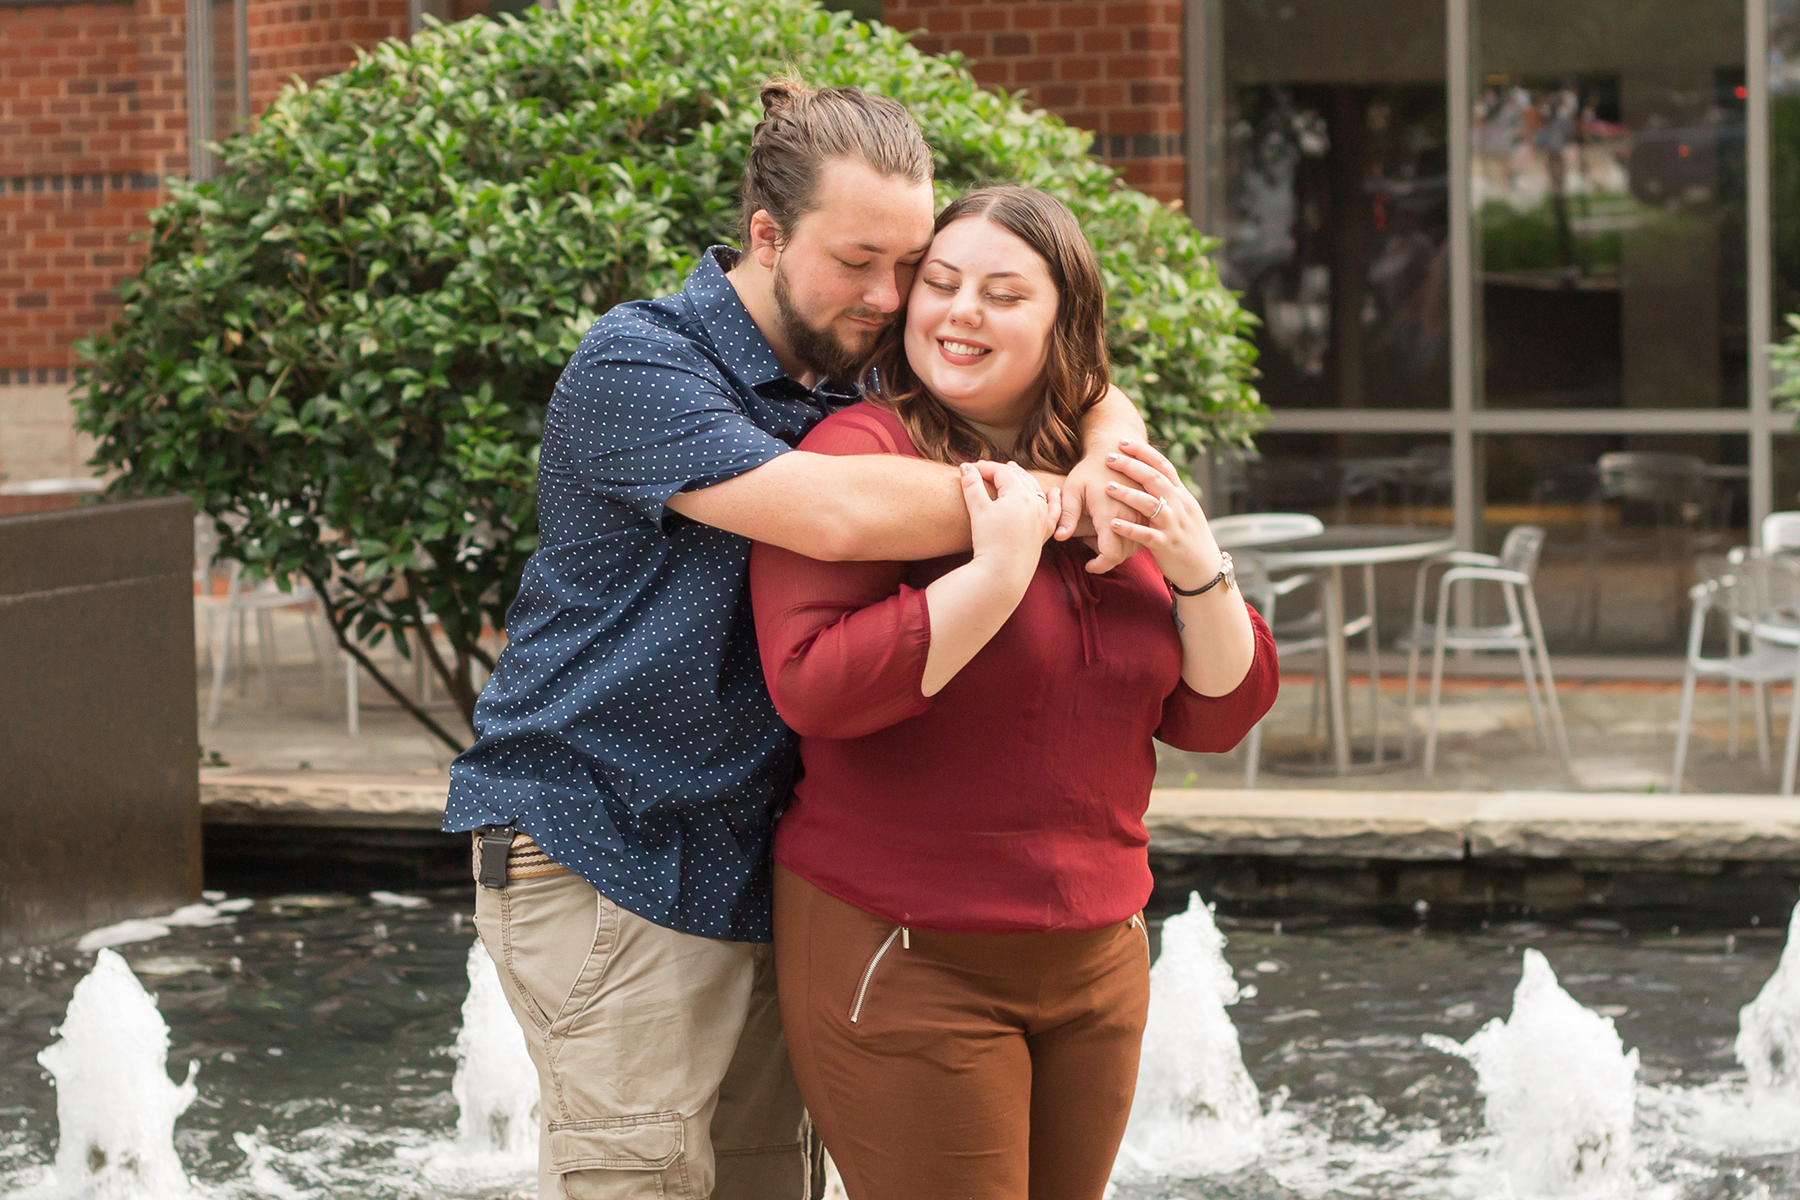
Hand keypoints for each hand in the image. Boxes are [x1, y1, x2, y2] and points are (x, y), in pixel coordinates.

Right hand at [963, 460, 1057, 582]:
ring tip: (1016, 472)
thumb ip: (972, 486)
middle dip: (1003, 471)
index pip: (1001, 472)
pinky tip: (1055, 493)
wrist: (1003, 574)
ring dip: (1025, 479)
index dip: (984, 467)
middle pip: (1020, 478)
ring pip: (1036, 490)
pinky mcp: (1044, 533)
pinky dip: (1054, 499)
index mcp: (1019, 494)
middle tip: (987, 469)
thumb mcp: (978, 510)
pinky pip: (1054, 511)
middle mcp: (1035, 503)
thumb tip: (966, 468)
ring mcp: (1042, 518)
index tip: (968, 469)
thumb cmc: (990, 542)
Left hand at [1058, 452, 1143, 573]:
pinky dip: (1129, 541)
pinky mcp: (1148, 511)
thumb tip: (1060, 537)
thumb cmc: (1089, 470)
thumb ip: (1067, 515)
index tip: (1089, 566)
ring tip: (1100, 538)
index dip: (1100, 565)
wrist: (1114, 449)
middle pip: (1122, 554)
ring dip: (1118, 550)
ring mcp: (1142, 514)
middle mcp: (1130, 516)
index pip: (1110, 554)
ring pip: (1134, 547)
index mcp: (1110, 513)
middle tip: (1091, 549)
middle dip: (1106, 558)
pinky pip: (1142, 536)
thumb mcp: (1073, 490)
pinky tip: (1116, 532)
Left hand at [1100, 439, 1223, 590]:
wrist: (1205, 569)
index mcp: (1181, 495)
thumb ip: (1169, 494)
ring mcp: (1173, 525)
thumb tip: (1151, 475)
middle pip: (1154, 479)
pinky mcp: (1166, 545)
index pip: (1163, 466)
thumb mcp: (1184, 511)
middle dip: (1130, 466)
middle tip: (1109, 457)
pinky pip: (1146, 534)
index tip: (1124, 441)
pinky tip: (1112, 523)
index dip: (1143, 452)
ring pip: (1149, 504)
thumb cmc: (1189, 538)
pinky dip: (1129, 528)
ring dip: (1127, 494)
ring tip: (1107, 486)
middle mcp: (1179, 506)